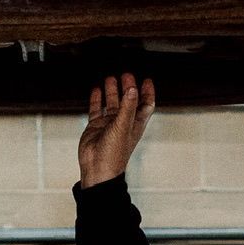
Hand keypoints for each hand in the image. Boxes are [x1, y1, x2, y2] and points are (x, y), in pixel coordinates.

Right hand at [79, 71, 155, 185]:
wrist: (97, 168)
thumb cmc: (114, 155)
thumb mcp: (123, 127)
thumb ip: (128, 107)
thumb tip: (133, 89)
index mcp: (135, 124)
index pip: (145, 105)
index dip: (147, 93)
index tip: (146, 80)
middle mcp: (123, 123)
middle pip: (128, 101)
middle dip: (128, 87)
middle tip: (126, 75)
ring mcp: (109, 125)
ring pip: (112, 103)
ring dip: (112, 91)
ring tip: (111, 78)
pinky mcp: (96, 126)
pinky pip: (97, 109)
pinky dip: (96, 99)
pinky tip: (96, 90)